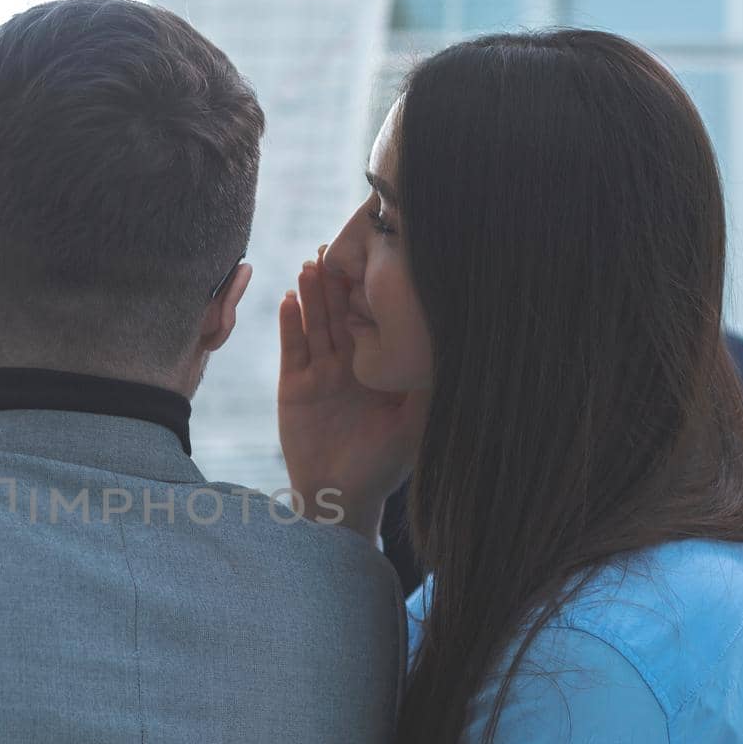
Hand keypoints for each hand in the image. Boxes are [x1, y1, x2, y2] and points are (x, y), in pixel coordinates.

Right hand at [278, 249, 426, 539]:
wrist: (339, 495)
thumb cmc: (382, 465)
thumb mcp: (414, 426)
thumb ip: (427, 391)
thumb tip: (453, 354)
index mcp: (376, 369)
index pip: (372, 322)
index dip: (369, 293)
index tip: (372, 262)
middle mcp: (347, 365)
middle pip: (340, 315)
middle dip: (336, 283)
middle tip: (332, 248)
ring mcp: (320, 373)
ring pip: (316, 326)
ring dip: (312, 296)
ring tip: (310, 266)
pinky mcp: (294, 386)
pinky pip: (292, 350)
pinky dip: (290, 325)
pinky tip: (289, 300)